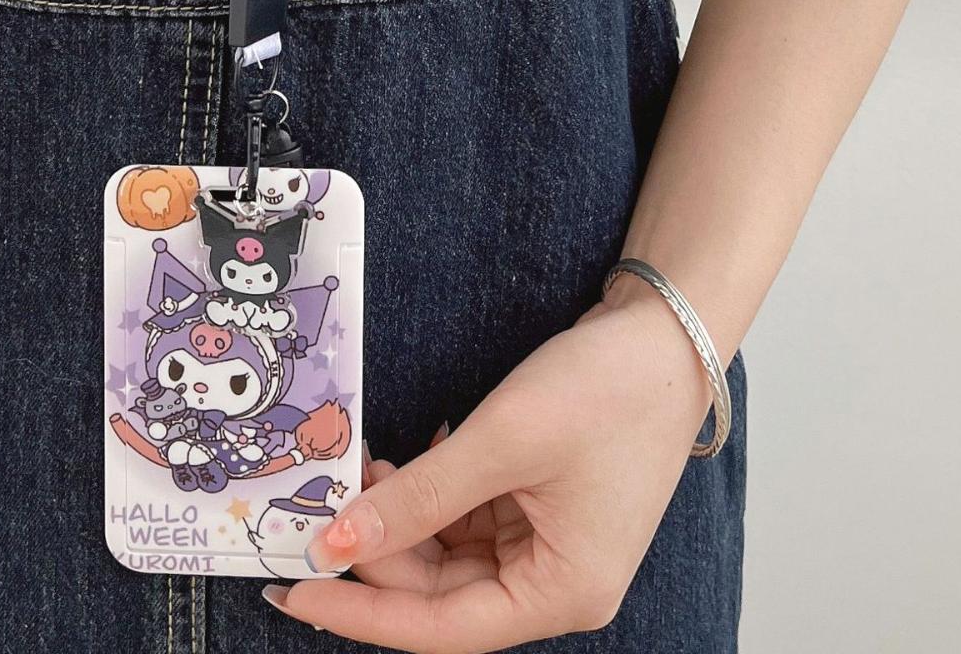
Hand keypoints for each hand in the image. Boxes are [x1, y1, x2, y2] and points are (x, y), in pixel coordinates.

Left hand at [264, 285, 714, 651]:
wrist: (664, 335)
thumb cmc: (608, 390)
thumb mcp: (502, 440)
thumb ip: (419, 497)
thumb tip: (340, 539)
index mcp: (563, 591)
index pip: (442, 627)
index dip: (364, 612)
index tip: (296, 590)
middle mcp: (556, 582)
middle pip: (441, 593)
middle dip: (375, 554)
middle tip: (310, 514)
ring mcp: (546, 546)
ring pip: (446, 557)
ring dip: (396, 521)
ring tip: (349, 475)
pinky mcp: (535, 509)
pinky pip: (463, 522)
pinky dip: (423, 498)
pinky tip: (390, 464)